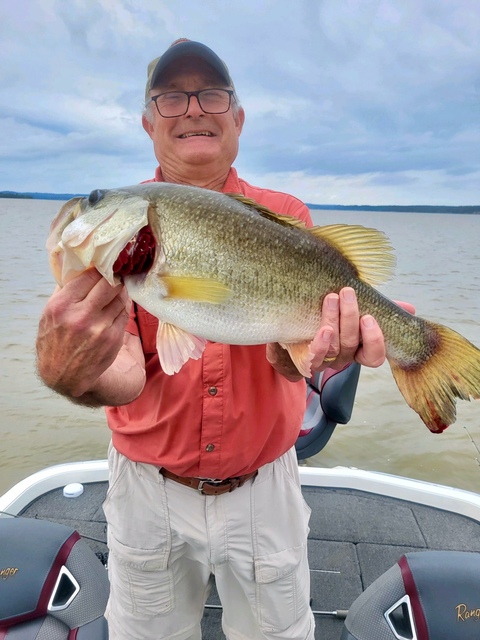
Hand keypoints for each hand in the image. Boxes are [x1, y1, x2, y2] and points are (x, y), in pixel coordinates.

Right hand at [36, 269, 130, 397]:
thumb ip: (63, 289)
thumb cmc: (54, 340)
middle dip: (114, 276)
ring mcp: (100, 328)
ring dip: (120, 291)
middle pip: (109, 284)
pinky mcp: (113, 338)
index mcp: (62, 306)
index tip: (104, 264)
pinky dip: (122, 306)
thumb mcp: (49, 313)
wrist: (63, 375)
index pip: (90, 276)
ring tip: (117, 288)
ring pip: (120, 298)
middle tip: (116, 272)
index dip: (100, 268)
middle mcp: (81, 316)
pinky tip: (117, 304)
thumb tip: (79, 265)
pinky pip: (124, 313)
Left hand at [309, 289, 415, 371]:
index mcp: (360, 350)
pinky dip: (320, 344)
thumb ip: (383, 310)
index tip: (369, 317)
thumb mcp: (361, 310)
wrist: (301, 321)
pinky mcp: (308, 360)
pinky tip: (324, 329)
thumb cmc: (337, 316)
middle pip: (350, 343)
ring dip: (333, 320)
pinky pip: (315, 357)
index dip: (374, 340)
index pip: (374, 356)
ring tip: (332, 297)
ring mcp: (326, 361)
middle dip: (350, 317)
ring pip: (333, 346)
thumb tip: (409, 308)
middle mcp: (345, 358)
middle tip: (347, 292)